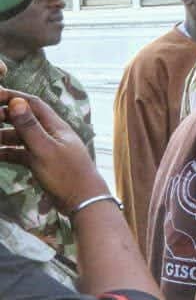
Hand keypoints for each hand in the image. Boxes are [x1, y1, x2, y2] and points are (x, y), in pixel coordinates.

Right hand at [0, 90, 107, 213]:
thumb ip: (30, 127)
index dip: (13, 97)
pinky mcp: (42, 163)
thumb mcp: (45, 149)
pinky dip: (7, 152)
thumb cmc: (67, 174)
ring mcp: (46, 149)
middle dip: (4, 117)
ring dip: (3, 137)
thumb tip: (16, 101)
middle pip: (25, 119)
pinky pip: (20, 153)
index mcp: (56, 126)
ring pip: (20, 138)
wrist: (82, 202)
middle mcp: (51, 134)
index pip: (33, 104)